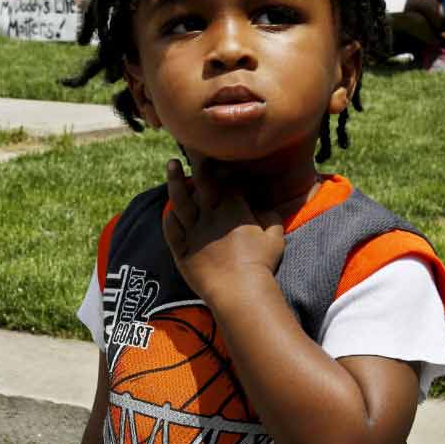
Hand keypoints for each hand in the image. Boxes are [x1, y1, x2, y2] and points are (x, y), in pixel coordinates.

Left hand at [161, 159, 284, 302]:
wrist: (239, 291)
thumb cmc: (261, 264)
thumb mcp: (275, 237)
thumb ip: (271, 218)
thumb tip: (264, 209)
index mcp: (232, 209)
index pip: (227, 183)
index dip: (225, 171)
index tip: (222, 164)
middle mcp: (210, 215)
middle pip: (201, 183)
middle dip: (197, 165)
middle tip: (192, 152)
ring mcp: (193, 232)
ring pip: (180, 201)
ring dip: (174, 181)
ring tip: (170, 165)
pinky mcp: (182, 250)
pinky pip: (171, 229)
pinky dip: (169, 217)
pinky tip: (169, 210)